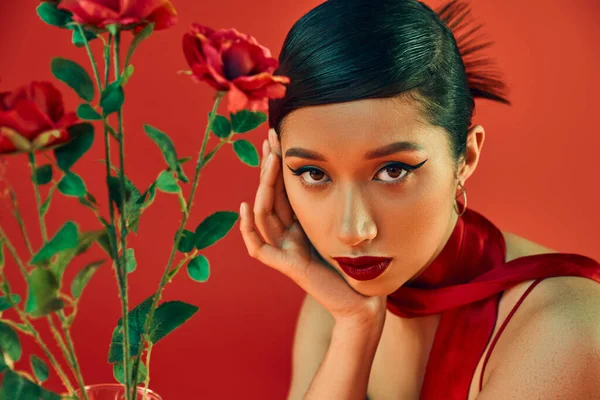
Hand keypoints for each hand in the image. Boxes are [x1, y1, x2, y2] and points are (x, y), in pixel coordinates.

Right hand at [239, 129, 386, 325]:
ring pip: (264, 214)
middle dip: (269, 165)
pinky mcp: (287, 266)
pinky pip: (259, 248)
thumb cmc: (356, 262)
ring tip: (268, 161)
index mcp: (300, 222)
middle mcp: (288, 234)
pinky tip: (245, 205)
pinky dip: (249, 228)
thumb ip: (332, 201)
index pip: (282, 187)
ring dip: (263, 187)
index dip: (278, 162)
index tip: (278, 135)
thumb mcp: (341, 222)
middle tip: (270, 136)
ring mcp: (285, 250)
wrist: (360, 298)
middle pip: (270, 195)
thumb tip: (338, 163)